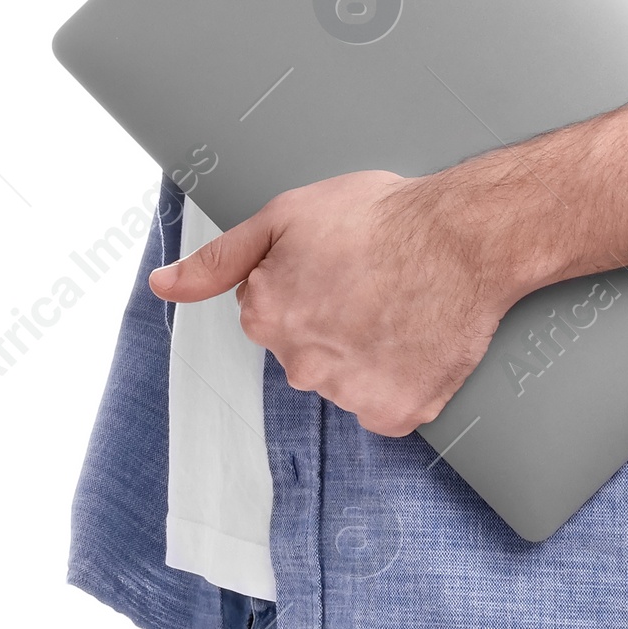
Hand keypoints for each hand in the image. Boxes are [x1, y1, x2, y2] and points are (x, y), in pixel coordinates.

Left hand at [148, 169, 510, 434]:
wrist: (464, 236)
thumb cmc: (383, 215)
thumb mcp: (288, 215)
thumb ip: (220, 258)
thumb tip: (163, 286)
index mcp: (266, 315)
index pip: (274, 314)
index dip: (310, 285)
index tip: (342, 266)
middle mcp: (299, 363)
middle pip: (309, 352)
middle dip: (336, 324)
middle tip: (376, 285)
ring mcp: (347, 393)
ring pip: (348, 381)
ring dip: (369, 354)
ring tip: (402, 308)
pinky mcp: (394, 413)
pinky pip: (388, 407)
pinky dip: (401, 381)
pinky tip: (416, 341)